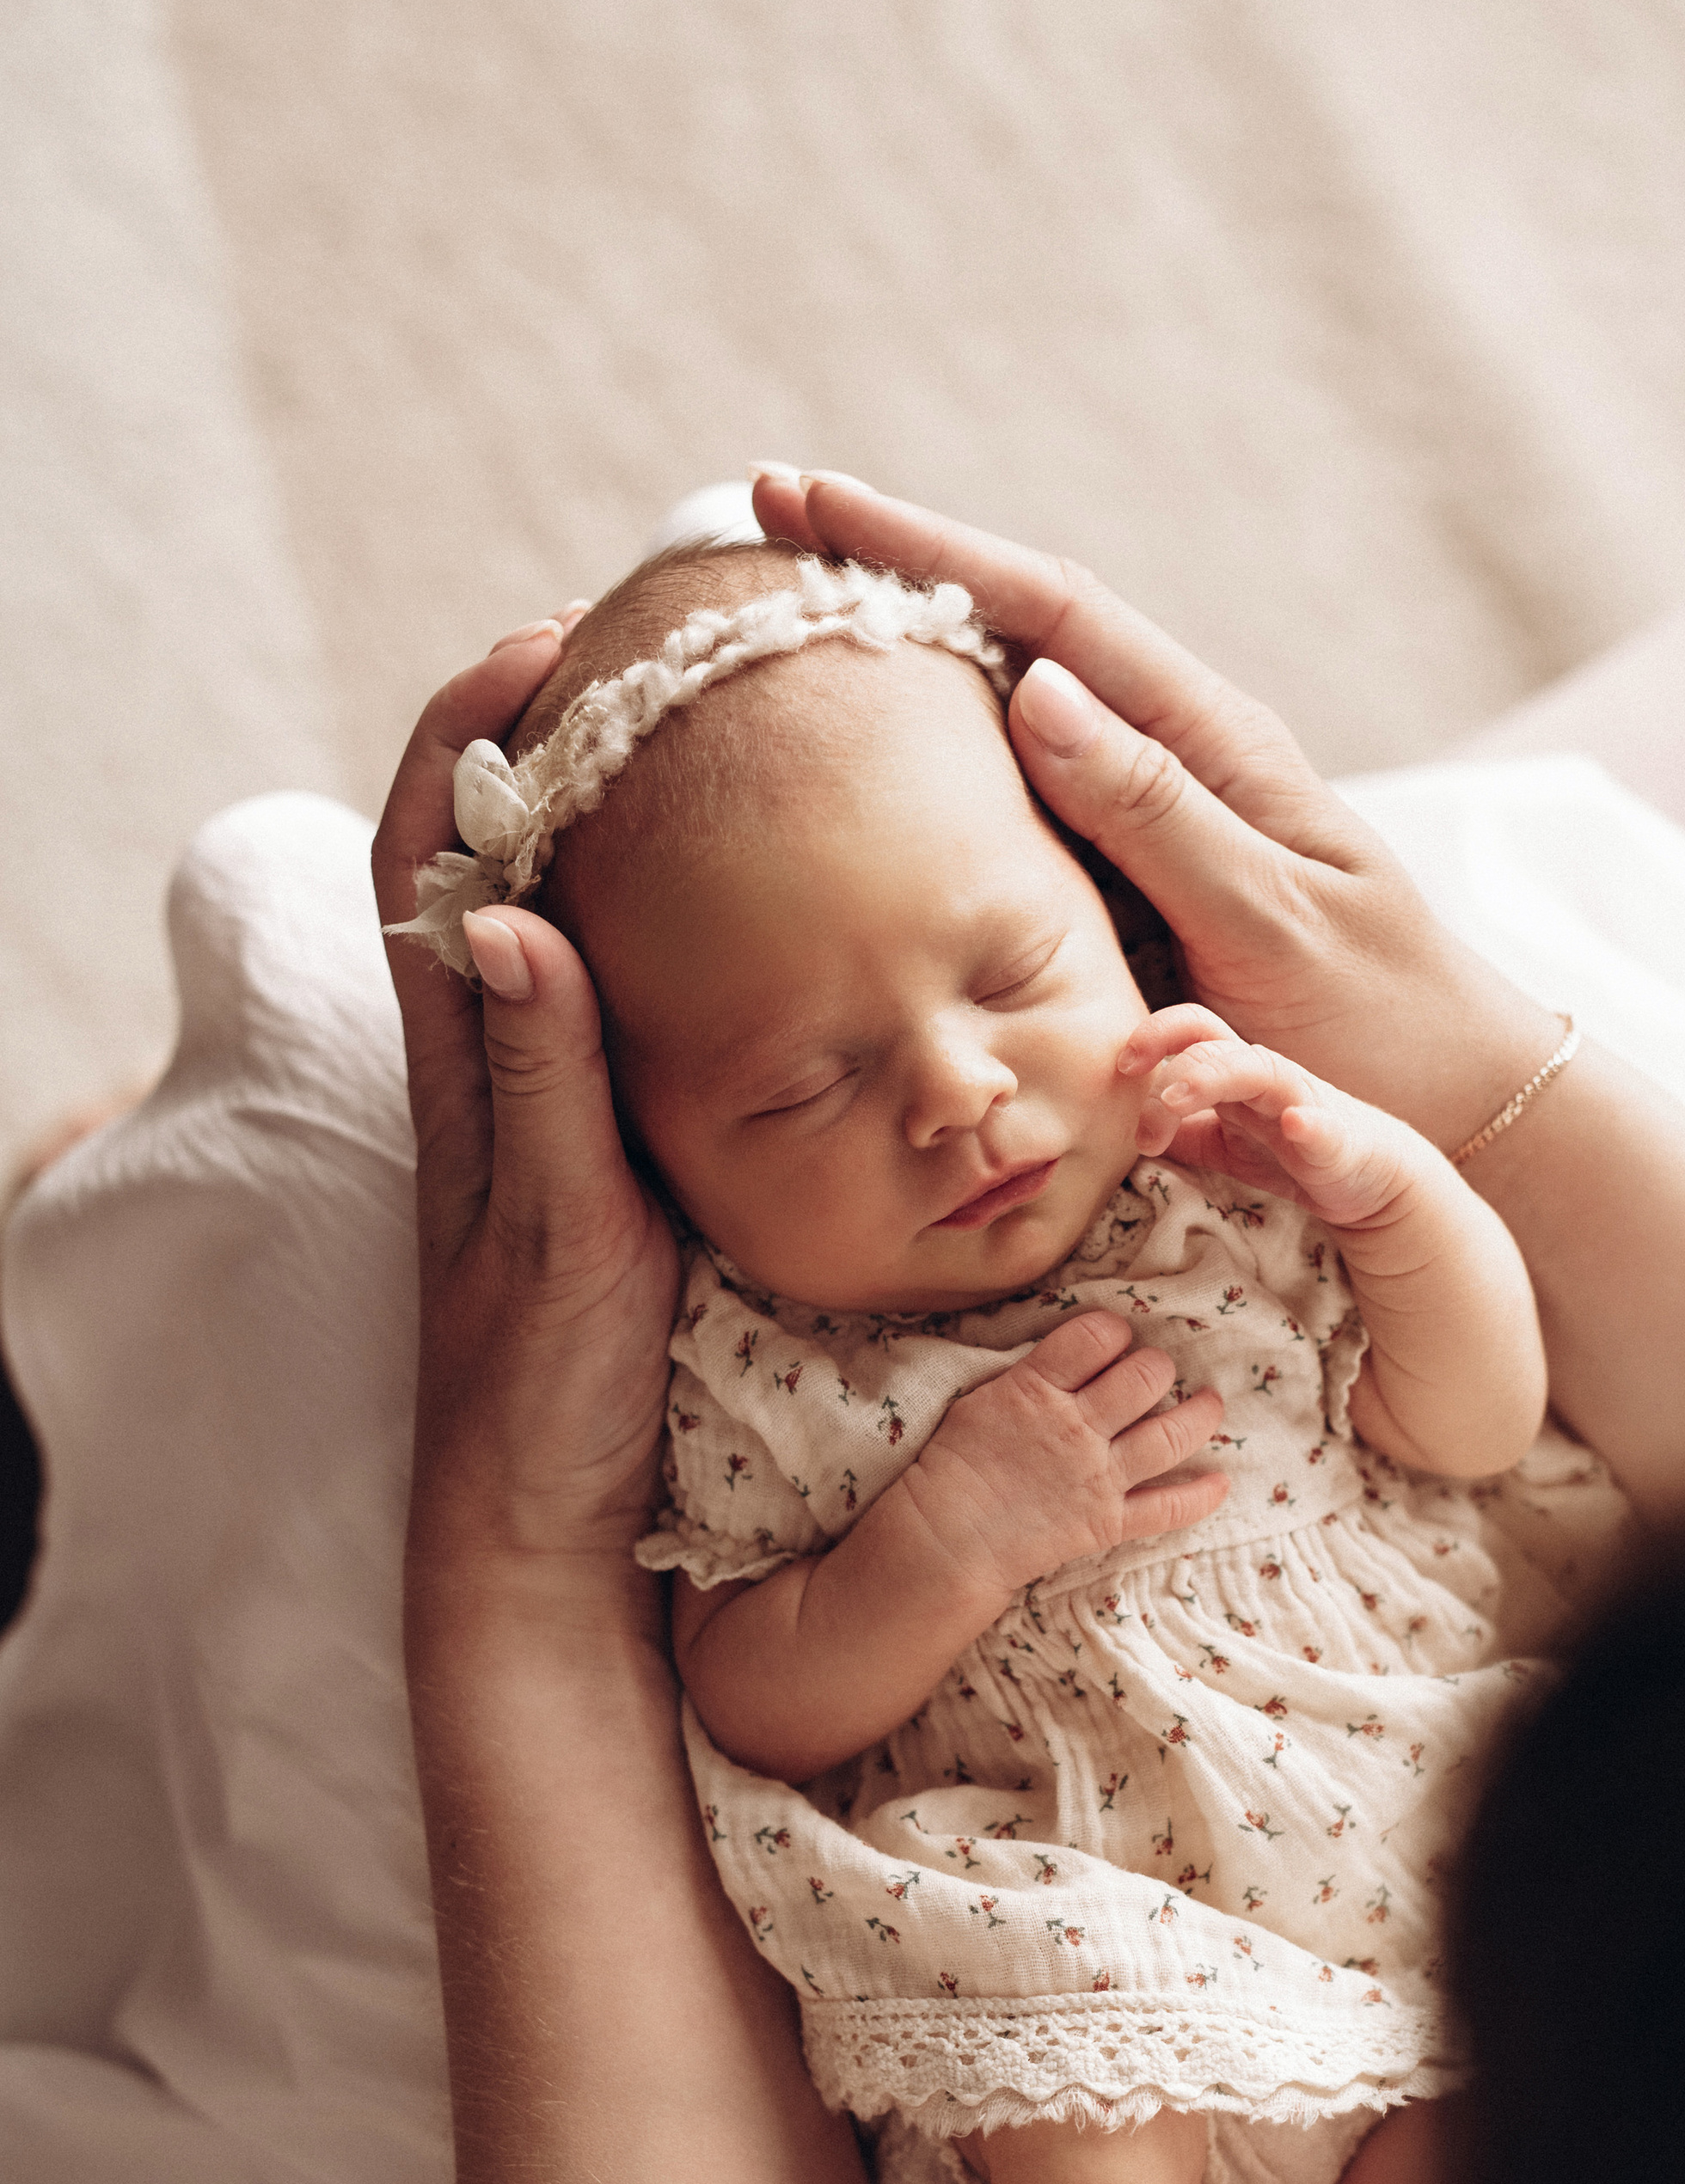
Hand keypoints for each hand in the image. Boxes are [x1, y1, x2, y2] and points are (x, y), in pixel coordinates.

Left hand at [374, 614, 680, 1591]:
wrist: (549, 1537)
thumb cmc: (544, 1400)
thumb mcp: (558, 1236)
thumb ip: (545, 1085)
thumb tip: (513, 918)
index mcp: (466, 1076)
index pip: (431, 859)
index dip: (467, 738)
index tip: (549, 646)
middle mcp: (498, 1077)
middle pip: (495, 860)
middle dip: (554, 741)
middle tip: (658, 663)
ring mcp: (552, 1116)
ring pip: (568, 929)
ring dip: (616, 827)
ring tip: (713, 749)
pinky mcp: (610, 1162)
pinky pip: (631, 1010)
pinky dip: (672, 933)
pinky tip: (754, 921)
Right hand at [751, 470, 1559, 1150]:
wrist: (1456, 1112)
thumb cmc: (1380, 1027)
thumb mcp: (1272, 923)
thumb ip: (1158, 816)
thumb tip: (1037, 688)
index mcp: (1212, 743)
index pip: (1049, 612)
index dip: (922, 550)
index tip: (805, 502)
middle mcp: (1172, 759)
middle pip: (1009, 632)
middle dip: (886, 571)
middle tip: (754, 523)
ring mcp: (1147, 821)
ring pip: (1000, 715)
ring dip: (895, 662)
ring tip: (769, 620)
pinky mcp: (1127, 890)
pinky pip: (1010, 810)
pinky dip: (930, 769)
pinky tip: (856, 764)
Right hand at [891, 1309, 1227, 1615]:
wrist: (943, 1542)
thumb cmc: (948, 1467)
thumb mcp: (978, 1400)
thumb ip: (1029, 1377)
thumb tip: (1071, 1357)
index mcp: (1037, 1389)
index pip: (1096, 1336)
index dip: (1113, 1330)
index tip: (1113, 1339)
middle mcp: (1077, 1427)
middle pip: (1144, 1377)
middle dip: (1156, 1366)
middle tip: (1154, 1371)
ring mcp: (1098, 1477)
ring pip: (1170, 1433)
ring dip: (1199, 1414)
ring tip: (1210, 1404)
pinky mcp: (1107, 1523)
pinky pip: (1167, 1509)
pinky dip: (1200, 1496)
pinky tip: (1221, 1482)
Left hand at [1123, 1003, 1443, 1232]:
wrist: (1367, 1180)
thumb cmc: (1291, 1152)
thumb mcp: (1223, 1144)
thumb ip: (1179, 1133)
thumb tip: (1126, 1128)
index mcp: (1235, 1074)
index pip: (1191, 1032)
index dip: (1153, 1035)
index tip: (1120, 1068)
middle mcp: (1265, 1077)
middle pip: (1215, 1042)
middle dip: (1170, 1056)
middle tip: (1135, 1090)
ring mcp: (1302, 1104)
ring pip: (1259, 1071)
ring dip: (1215, 1076)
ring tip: (1180, 1094)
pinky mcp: (1335, 1141)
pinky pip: (1322, 1125)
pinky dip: (1309, 1123)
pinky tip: (1296, 1124)